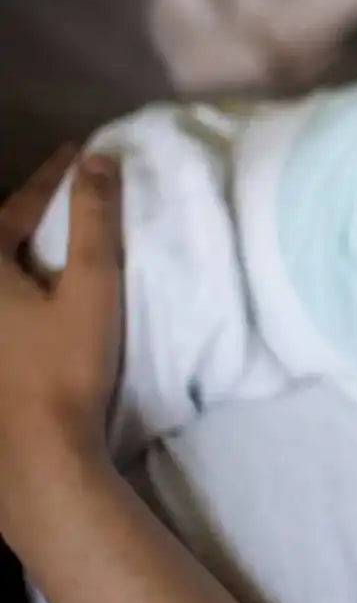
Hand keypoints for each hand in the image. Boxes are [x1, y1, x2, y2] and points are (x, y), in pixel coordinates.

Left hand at [0, 148, 123, 469]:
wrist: (37, 449)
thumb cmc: (64, 366)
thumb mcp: (90, 288)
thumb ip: (94, 223)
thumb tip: (96, 161)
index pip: (19, 208)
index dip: (53, 179)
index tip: (79, 152)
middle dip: (26, 209)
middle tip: (60, 189)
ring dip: (16, 245)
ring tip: (44, 232)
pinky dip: (14, 276)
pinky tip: (31, 286)